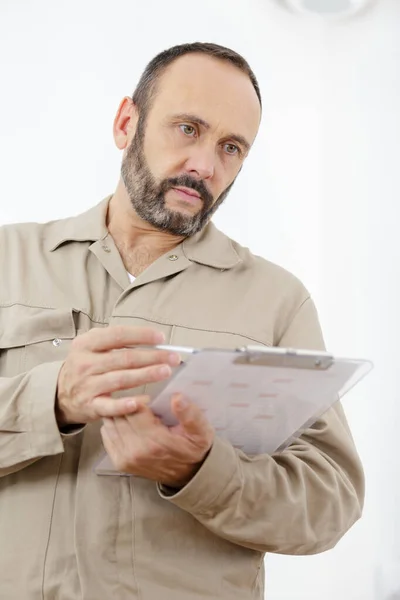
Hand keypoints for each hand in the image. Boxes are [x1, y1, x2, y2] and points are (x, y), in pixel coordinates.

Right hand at [56, 326, 179, 425]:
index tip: (161, 337)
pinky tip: (143, 401)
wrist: (60, 393)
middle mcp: (86, 363)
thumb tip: (153, 339)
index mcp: (87, 344)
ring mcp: (88, 385)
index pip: (117, 335)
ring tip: (165, 372)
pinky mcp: (90, 406)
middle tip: (173, 358)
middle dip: (152, 356)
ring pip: (121, 379)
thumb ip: (116, 340)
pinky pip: (110, 405)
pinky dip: (126, 404)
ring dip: (146, 375)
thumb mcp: (92, 346)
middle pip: (124, 358)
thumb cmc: (85, 365)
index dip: (141, 335)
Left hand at [100, 394, 214, 487]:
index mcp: (155, 442)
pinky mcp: (120, 463)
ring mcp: (126, 459)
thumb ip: (190, 414)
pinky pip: (106, 435)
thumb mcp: (201, 431)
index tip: (149, 400)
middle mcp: (136, 451)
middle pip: (119, 415)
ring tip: (134, 413)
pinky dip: (113, 425)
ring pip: (110, 424)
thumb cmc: (193, 449)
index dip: (139, 399)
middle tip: (141, 405)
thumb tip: (177, 397)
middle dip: (127, 405)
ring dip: (118, 414)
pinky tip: (127, 423)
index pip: (134, 410)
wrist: (188, 476)